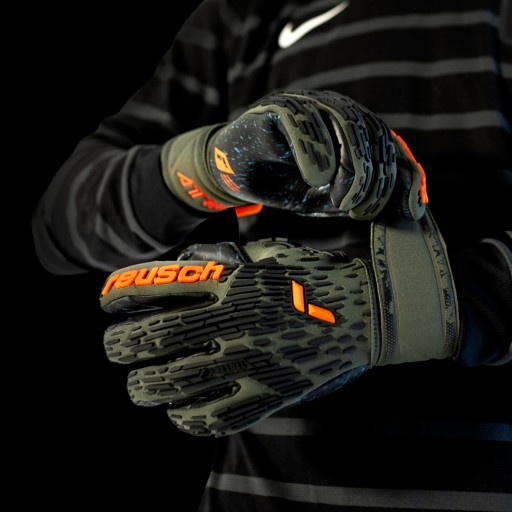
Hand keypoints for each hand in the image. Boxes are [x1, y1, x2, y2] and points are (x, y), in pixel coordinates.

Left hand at [99, 207, 457, 436]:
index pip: (158, 284)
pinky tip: (180, 411)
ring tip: (138, 384)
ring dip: (143, 386)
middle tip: (114, 347)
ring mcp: (252, 361)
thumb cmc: (316, 276)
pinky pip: (215, 418)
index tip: (107, 300)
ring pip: (174, 384)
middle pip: (154, 337)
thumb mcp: (271, 253)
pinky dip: (186, 418)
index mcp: (234, 281)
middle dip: (119, 345)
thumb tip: (187, 262)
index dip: (120, 292)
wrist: (369, 311)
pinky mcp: (271, 394)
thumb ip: (227, 257)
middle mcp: (236, 321)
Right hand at [161, 89, 426, 219]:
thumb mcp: (326, 197)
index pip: (386, 142)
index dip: (402, 172)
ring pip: (344, 124)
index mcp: (349, 127)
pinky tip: (316, 179)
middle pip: (370, 133)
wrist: (232, 172)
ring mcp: (306, 103)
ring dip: (349, 167)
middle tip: (361, 208)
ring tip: (341, 200)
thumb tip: (402, 207)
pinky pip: (301, 122)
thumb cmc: (281, 183)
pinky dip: (313, 152)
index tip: (412, 205)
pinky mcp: (277, 106)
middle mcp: (332, 108)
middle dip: (372, 177)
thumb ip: (357, 197)